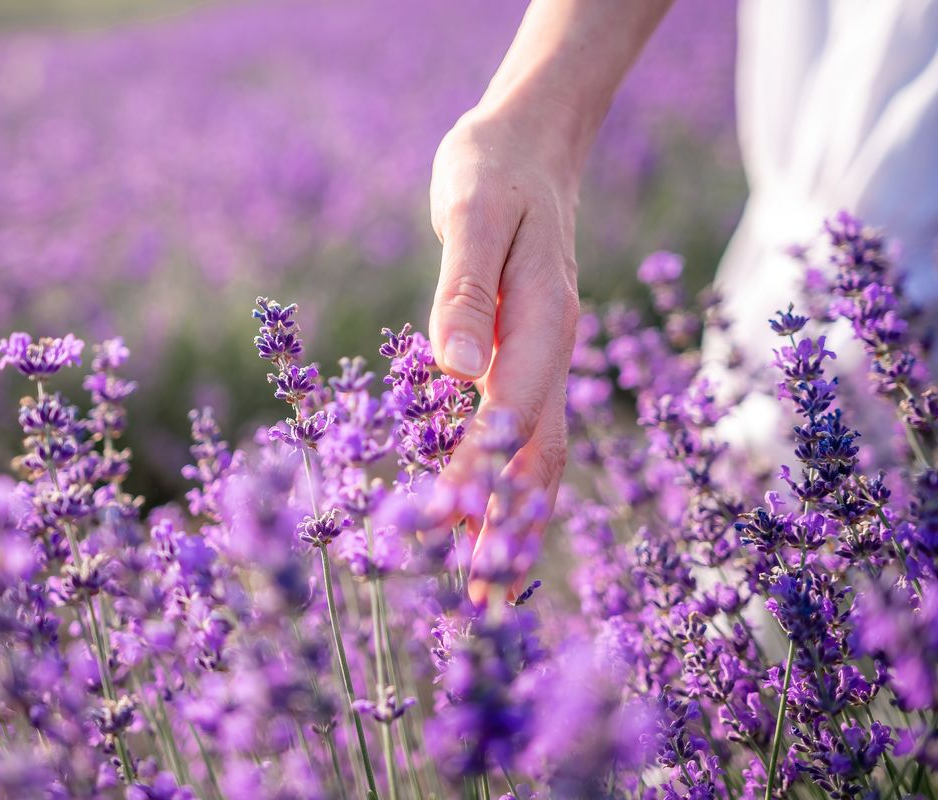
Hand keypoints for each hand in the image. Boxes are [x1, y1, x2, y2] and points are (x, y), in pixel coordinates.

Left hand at [428, 104, 580, 604]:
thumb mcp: (473, 214)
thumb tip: (456, 372)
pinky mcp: (527, 357)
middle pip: (537, 453)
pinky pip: (526, 433)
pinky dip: (511, 482)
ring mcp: (545, 357)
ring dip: (514, 518)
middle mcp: (551, 349)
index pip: (510, 415)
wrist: (530, 146)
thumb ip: (466, 292)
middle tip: (479, 598)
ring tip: (488, 584)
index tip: (447, 534)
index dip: (480, 476)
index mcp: (541, 320)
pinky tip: (490, 516)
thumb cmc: (493, 171)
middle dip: (507, 524)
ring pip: (539, 453)